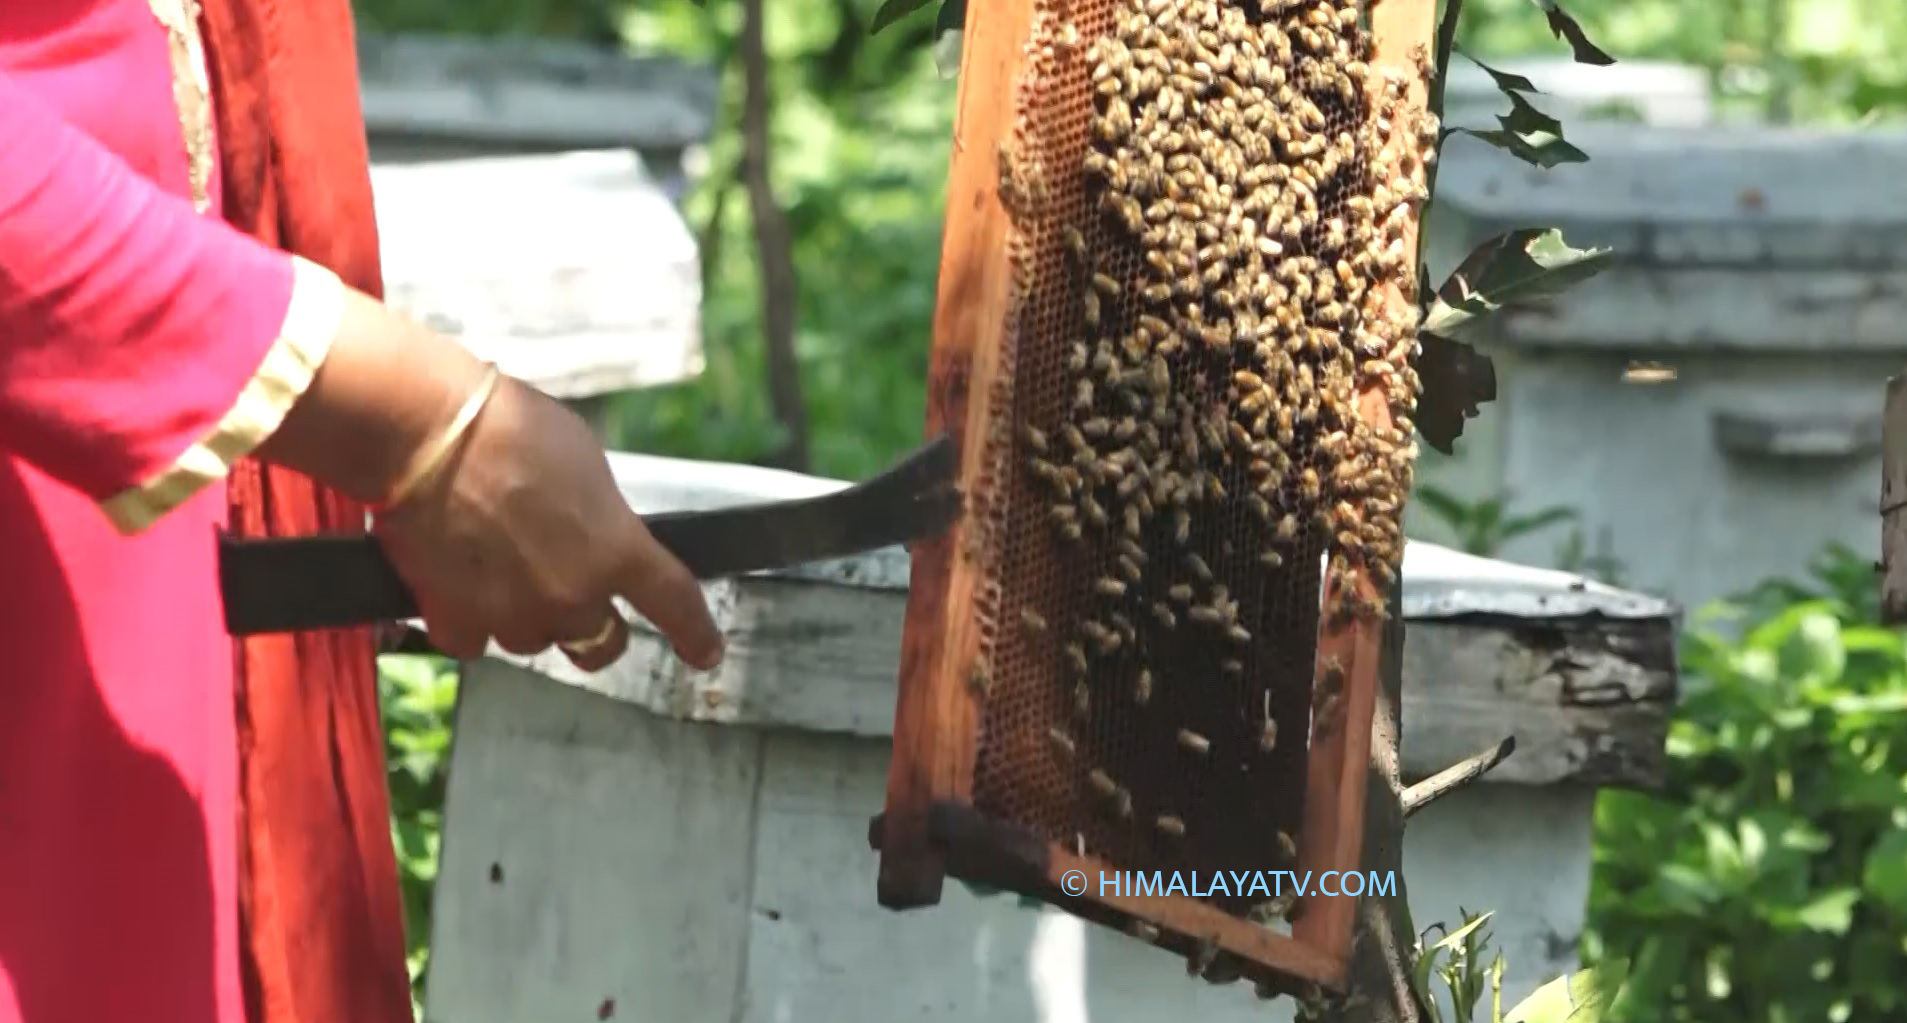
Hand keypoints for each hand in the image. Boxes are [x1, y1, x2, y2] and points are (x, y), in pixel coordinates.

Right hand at [371, 373, 724, 671]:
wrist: (426, 433)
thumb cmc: (509, 427)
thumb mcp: (586, 463)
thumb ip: (602, 518)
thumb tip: (595, 536)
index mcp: (618, 550)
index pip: (675, 604)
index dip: (696, 634)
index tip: (707, 653)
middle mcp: (573, 596)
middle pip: (600, 642)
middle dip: (594, 629)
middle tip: (571, 598)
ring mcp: (514, 616)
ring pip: (534, 640)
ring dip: (526, 616)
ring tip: (498, 566)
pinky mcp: (456, 622)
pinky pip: (474, 642)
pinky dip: (469, 621)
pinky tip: (458, 584)